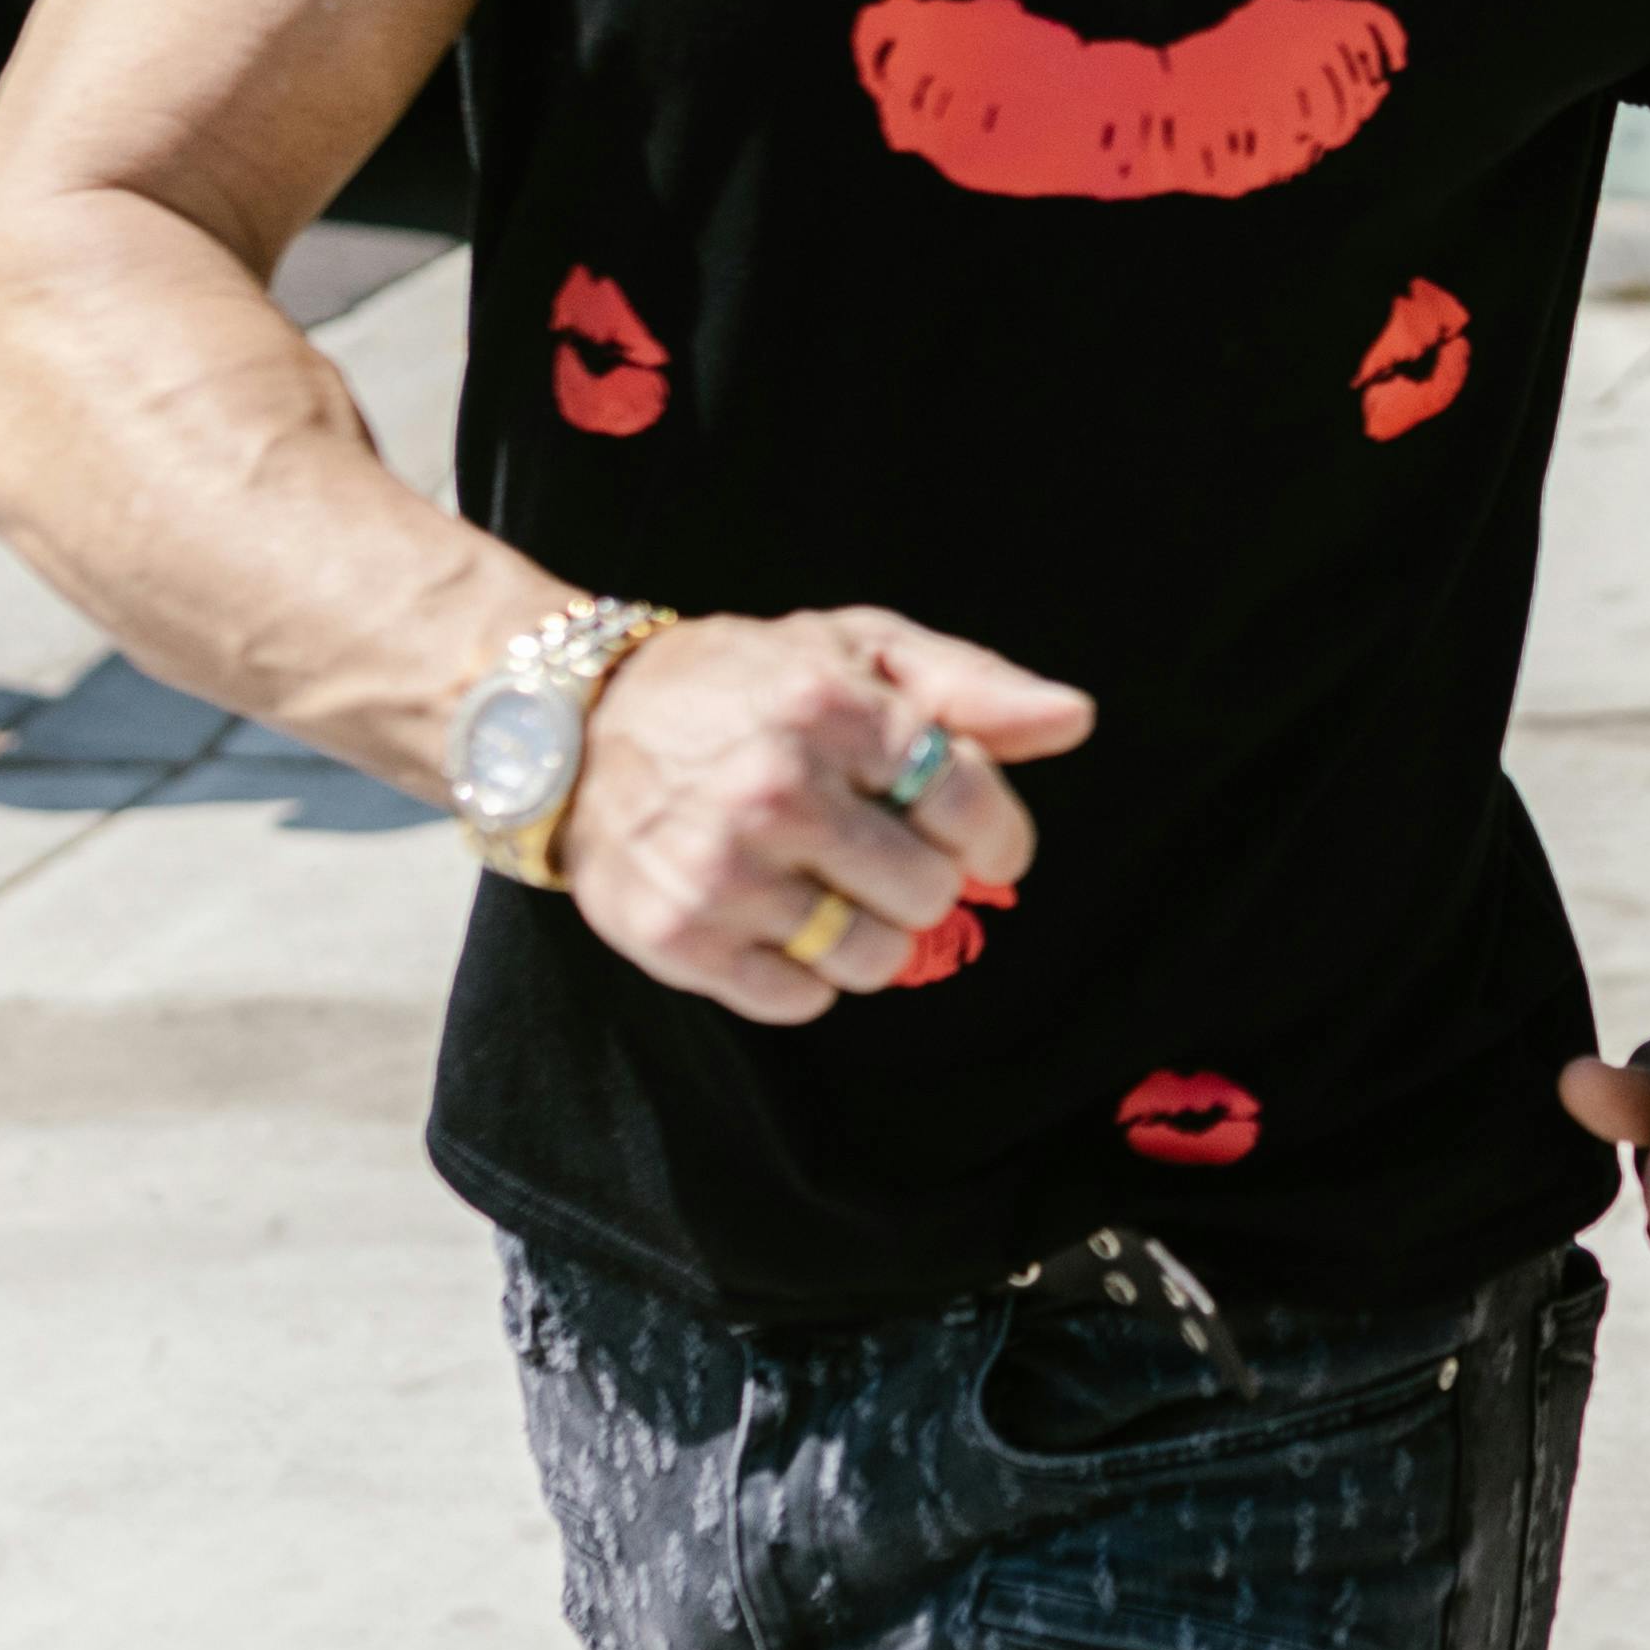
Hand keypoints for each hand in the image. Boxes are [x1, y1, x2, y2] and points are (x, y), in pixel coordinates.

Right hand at [564, 606, 1090, 1026]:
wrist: (574, 727)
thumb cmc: (742, 685)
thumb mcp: (855, 648)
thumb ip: (970, 685)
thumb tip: (1075, 720)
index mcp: (831, 707)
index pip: (970, 805)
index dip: (994, 833)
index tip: (977, 838)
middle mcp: (774, 790)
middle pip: (929, 892)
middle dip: (925, 878)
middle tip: (882, 851)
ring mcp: (722, 870)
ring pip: (874, 958)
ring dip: (872, 933)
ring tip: (832, 887)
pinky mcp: (679, 937)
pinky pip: (801, 1000)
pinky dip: (806, 973)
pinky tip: (778, 917)